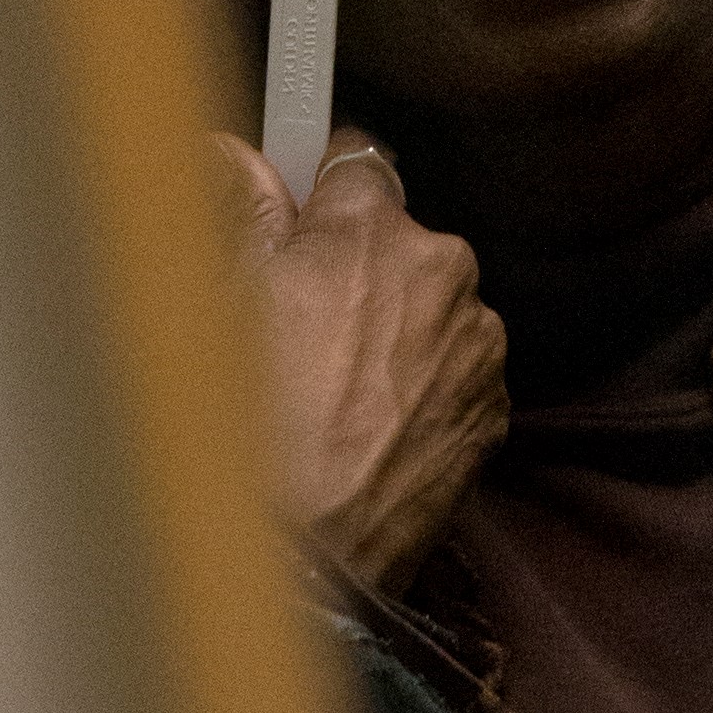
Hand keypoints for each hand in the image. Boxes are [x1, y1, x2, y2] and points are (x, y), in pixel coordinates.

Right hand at [210, 124, 506, 597]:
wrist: (303, 560)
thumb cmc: (246, 430)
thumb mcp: (218, 302)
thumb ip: (240, 207)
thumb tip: (234, 152)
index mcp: (371, 226)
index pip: (355, 160)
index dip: (321, 192)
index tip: (302, 214)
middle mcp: (442, 266)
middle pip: (398, 241)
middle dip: (358, 270)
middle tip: (298, 330)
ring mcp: (477, 341)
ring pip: (429, 309)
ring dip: (395, 331)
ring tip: (330, 397)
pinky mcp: (494, 407)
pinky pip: (453, 372)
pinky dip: (420, 388)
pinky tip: (366, 431)